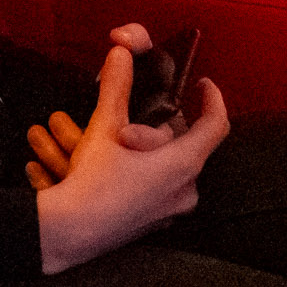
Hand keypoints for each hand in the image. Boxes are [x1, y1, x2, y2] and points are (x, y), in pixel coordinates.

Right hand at [30, 34, 224, 273]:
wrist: (70, 233)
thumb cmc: (94, 181)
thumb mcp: (104, 128)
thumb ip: (117, 88)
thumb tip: (122, 52)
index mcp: (184, 163)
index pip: (216, 125)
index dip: (213, 99)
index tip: (201, 84)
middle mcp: (186, 189)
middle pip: (187, 144)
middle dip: (162, 124)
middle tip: (136, 113)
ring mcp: (171, 211)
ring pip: (169, 167)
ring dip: (148, 149)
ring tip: (117, 136)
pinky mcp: (153, 223)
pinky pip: (157, 188)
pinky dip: (141, 171)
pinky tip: (114, 165)